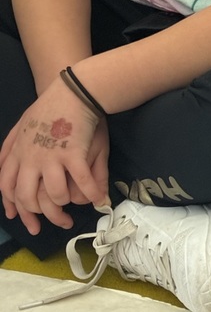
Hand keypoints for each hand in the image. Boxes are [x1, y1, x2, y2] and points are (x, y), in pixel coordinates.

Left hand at [0, 77, 107, 233]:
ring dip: (64, 205)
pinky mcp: (74, 154)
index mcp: (18, 152)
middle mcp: (31, 158)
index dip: (14, 206)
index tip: (23, 218)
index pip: (7, 187)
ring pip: (54, 195)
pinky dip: (91, 194)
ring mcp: (52, 157)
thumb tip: (1, 165)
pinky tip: (98, 199)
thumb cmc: (51, 106)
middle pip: (28, 197)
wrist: (74, 90)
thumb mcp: (22, 125)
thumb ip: (10, 147)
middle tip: (55, 221)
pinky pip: (82, 183)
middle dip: (39, 214)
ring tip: (74, 207)